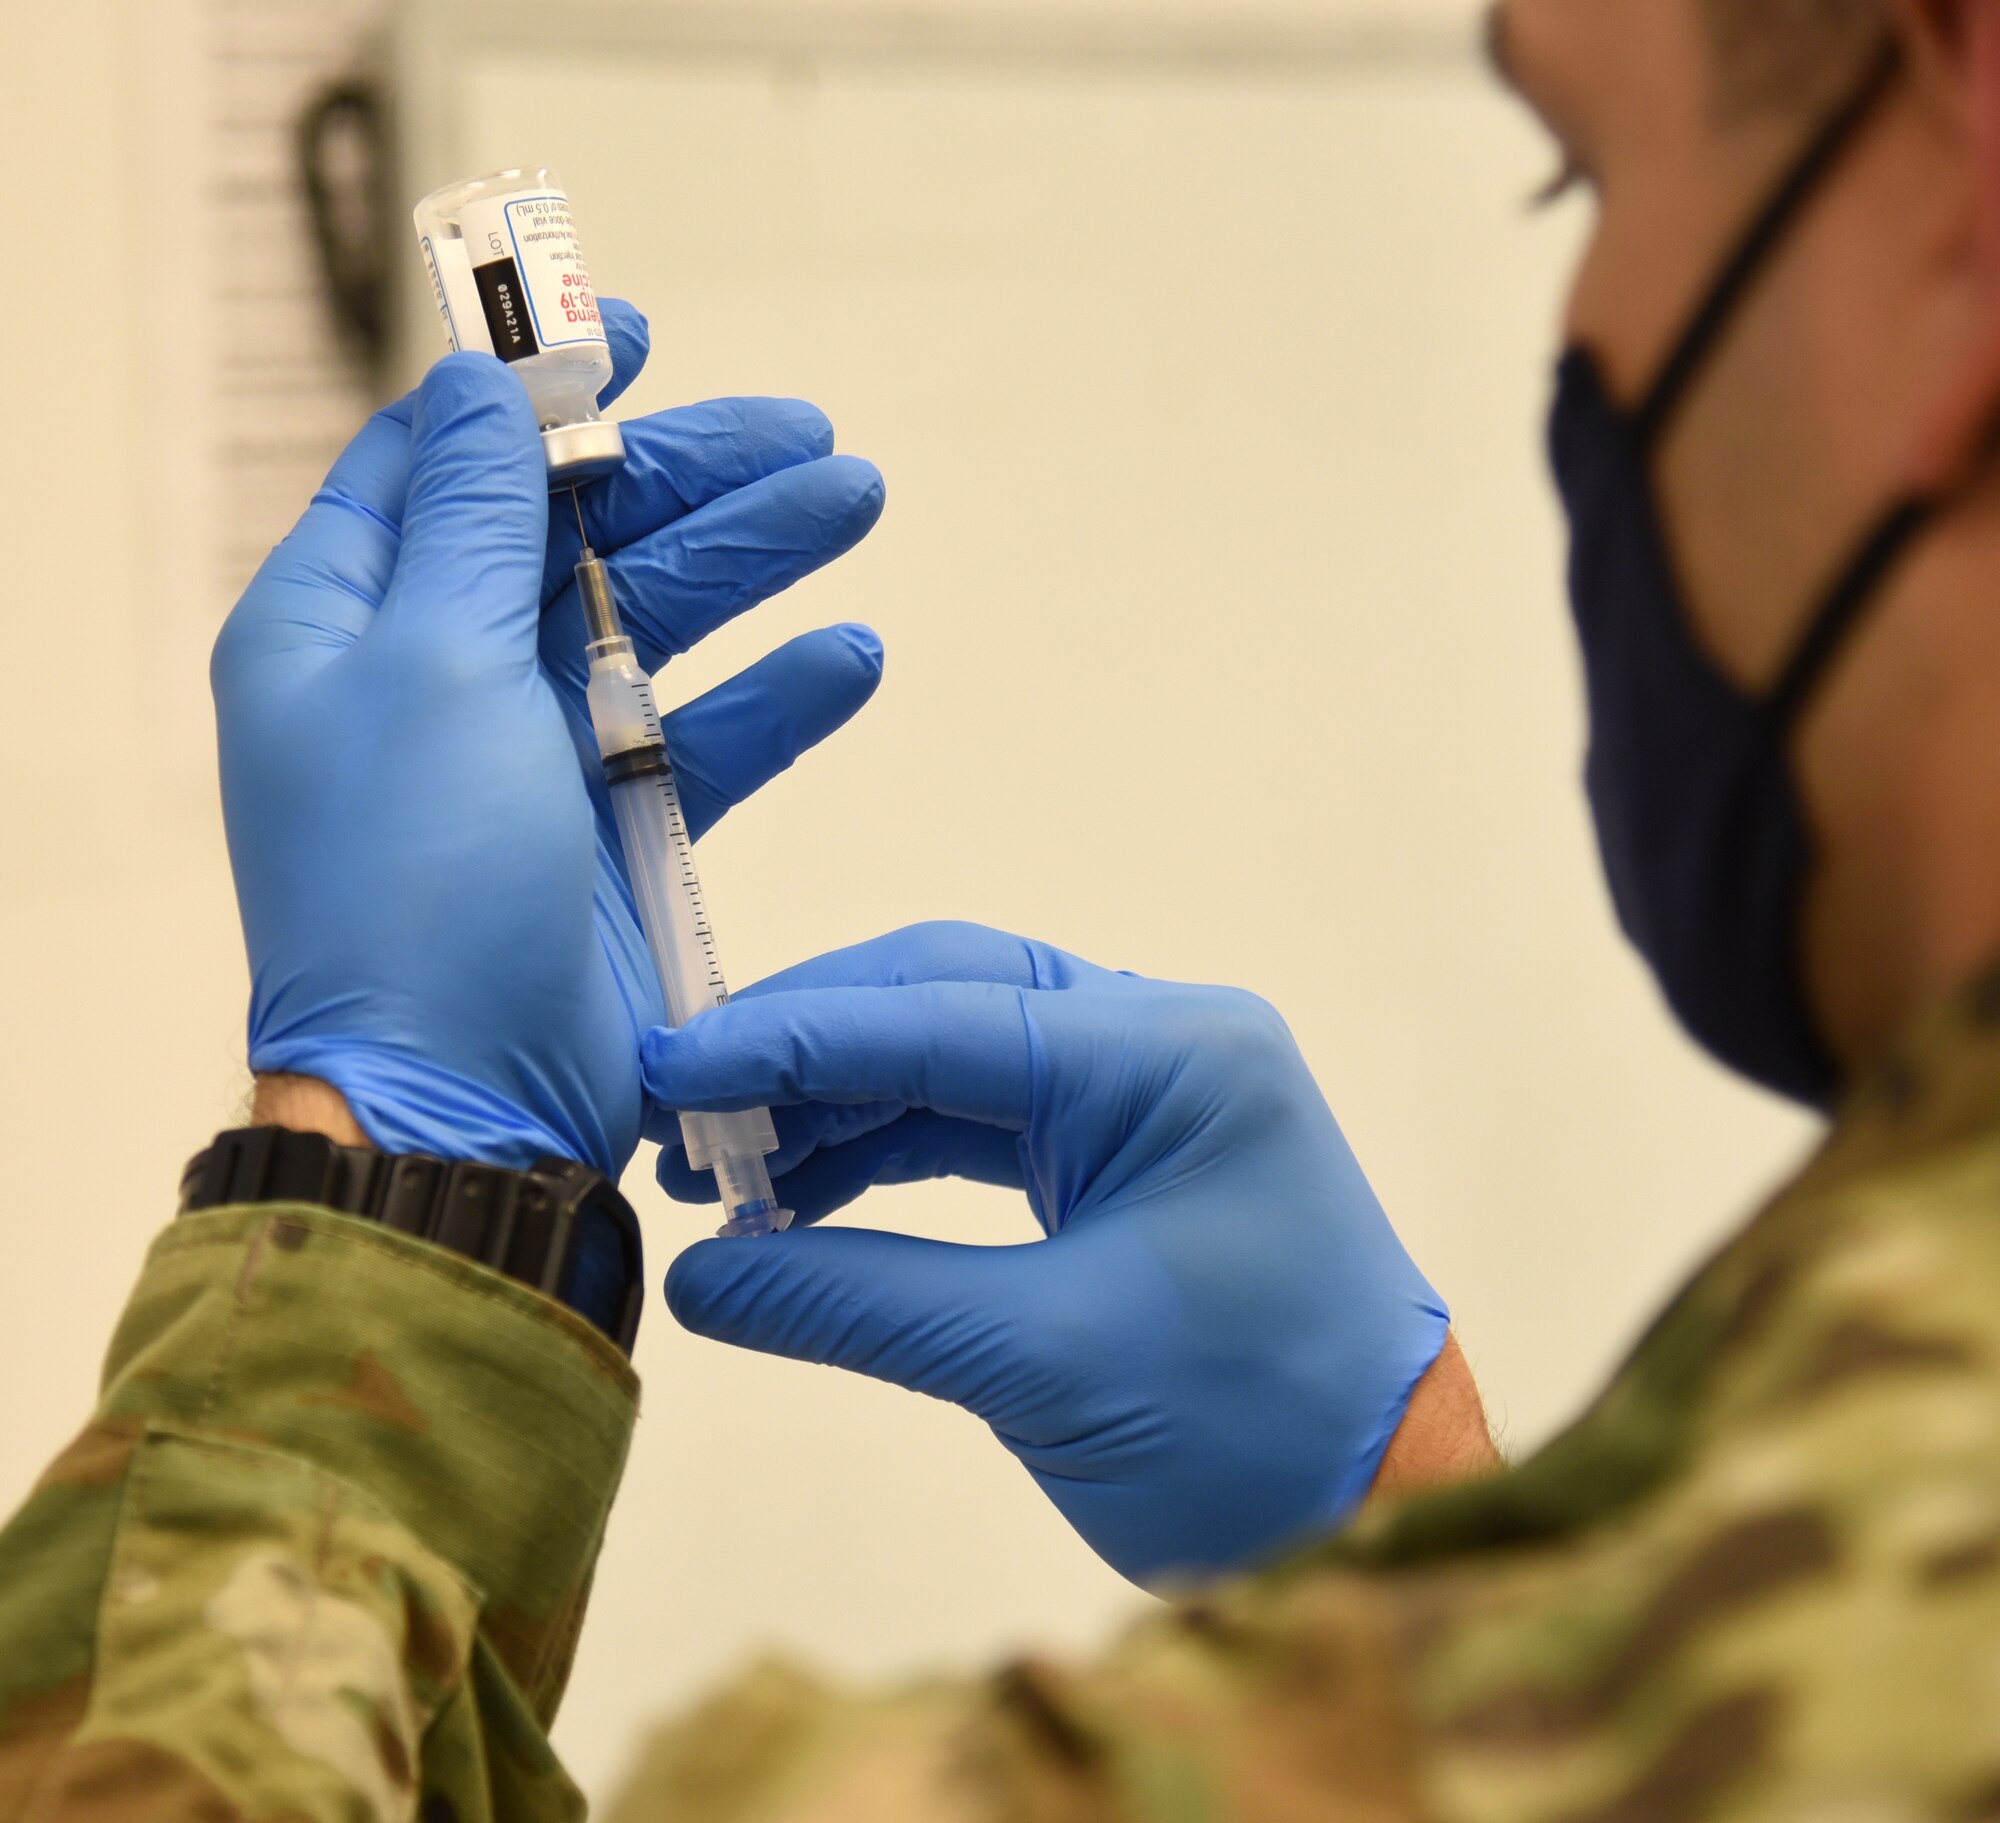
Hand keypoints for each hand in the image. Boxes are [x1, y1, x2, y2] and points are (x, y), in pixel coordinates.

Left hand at [214, 303, 884, 1169]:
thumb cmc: (414, 884)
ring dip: (756, 563)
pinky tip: (851, 656)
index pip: (440, 464)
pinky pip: (703, 737)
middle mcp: (432, 678)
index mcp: (347, 624)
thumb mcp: (432, 669)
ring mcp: (527, 758)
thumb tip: (490, 390)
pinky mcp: (610, 832)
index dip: (534, 392)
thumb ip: (478, 522)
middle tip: (809, 435)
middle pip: (574, 536)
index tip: (632, 335)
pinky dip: (775, 697)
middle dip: (689, 477)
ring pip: (655, 626)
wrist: (462, 1105)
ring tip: (856, 502)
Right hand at [641, 923, 1453, 1584]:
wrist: (1382, 1507)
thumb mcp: (1043, 1364)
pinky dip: (888, 1151)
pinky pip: (984, 1121)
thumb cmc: (1259, 1436)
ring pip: (955, 1055)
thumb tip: (702, 1275)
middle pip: (943, 997)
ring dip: (837, 1104)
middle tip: (679, 1113)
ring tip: (717, 1172)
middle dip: (807, 1051)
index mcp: (1170, 1058)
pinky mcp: (1127, 1154)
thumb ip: (858, 1301)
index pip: (941, 1015)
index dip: (791, 1041)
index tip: (668, 1068)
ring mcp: (1148, 1094)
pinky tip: (800, 1197)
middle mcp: (1163, 1043)